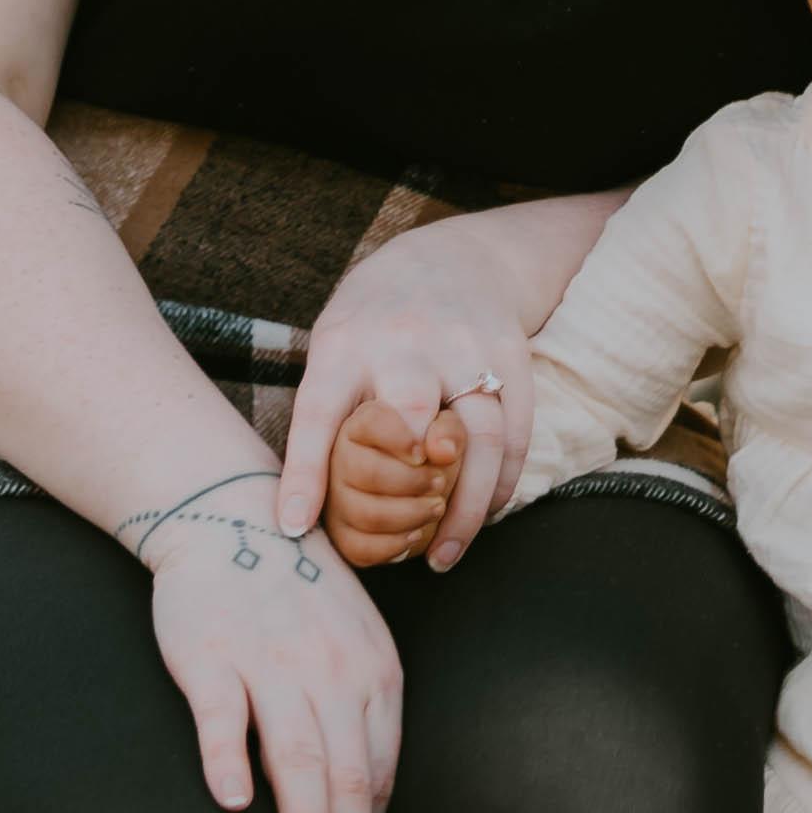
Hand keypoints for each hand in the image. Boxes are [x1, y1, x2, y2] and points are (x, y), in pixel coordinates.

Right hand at [124, 468, 402, 812]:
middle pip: (348, 779)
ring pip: (298, 757)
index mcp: (373, 673)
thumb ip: (360, 721)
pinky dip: (229, 756)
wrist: (232, 514)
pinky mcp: (210, 656)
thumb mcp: (352, 647)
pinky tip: (235, 803)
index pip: (377, 775)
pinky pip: (222, 713)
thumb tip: (368, 808)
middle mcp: (331, 671)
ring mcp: (270, 662)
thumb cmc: (298, 596)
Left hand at [277, 218, 548, 573]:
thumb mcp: (335, 344)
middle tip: (398, 538)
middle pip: (410, 410)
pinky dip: (502, 482)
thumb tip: (305, 507)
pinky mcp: (512, 357)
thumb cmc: (376, 320)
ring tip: (443, 555)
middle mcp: (406, 341)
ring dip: (465, 505)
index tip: (295, 527)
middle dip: (406, 475)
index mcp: (346, 342)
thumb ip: (330, 412)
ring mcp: (466, 348)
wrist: (456, 257)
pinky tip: (485, 513)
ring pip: (479, 434)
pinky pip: (516, 431)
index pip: (320, 411)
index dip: (305, 473)